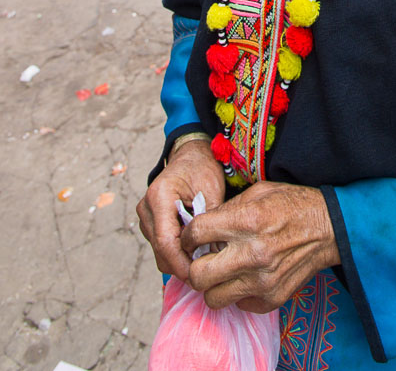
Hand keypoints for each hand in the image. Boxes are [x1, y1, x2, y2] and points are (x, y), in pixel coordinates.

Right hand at [137, 139, 223, 280]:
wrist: (191, 155)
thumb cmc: (203, 168)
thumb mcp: (211, 189)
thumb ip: (210, 221)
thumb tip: (215, 255)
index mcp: (159, 196)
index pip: (166, 241)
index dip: (181, 263)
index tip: (198, 276)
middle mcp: (146, 207)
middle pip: (160, 251)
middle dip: (182, 266)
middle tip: (206, 273)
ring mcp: (145, 216)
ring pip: (160, 252)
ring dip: (180, 260)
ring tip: (204, 260)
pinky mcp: (150, 222)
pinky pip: (161, 246)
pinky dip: (177, 252)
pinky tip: (195, 250)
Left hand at [181, 181, 339, 312]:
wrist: (329, 228)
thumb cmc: (293, 205)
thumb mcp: (259, 192)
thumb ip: (228, 209)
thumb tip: (202, 227)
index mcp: (247, 221)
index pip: (196, 234)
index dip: (187, 236)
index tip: (192, 237)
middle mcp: (252, 254)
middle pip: (198, 276)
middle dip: (195, 266)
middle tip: (204, 258)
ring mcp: (262, 281)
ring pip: (213, 298)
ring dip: (214, 284)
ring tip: (224, 270)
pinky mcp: (271, 299)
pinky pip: (238, 305)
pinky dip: (237, 292)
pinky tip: (247, 276)